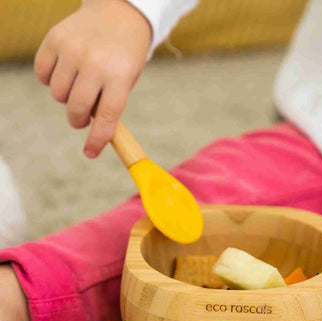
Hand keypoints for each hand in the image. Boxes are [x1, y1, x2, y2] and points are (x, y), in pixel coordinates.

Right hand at [34, 0, 150, 157]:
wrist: (118, 14)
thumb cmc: (124, 56)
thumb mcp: (127, 80)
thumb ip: (111, 104)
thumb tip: (94, 134)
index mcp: (120, 75)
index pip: (107, 117)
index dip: (97, 139)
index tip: (90, 153)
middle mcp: (95, 62)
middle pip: (77, 109)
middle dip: (78, 121)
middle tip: (82, 118)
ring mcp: (72, 49)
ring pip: (57, 94)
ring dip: (66, 98)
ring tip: (79, 86)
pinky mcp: (54, 38)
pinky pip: (42, 74)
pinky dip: (50, 80)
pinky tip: (65, 73)